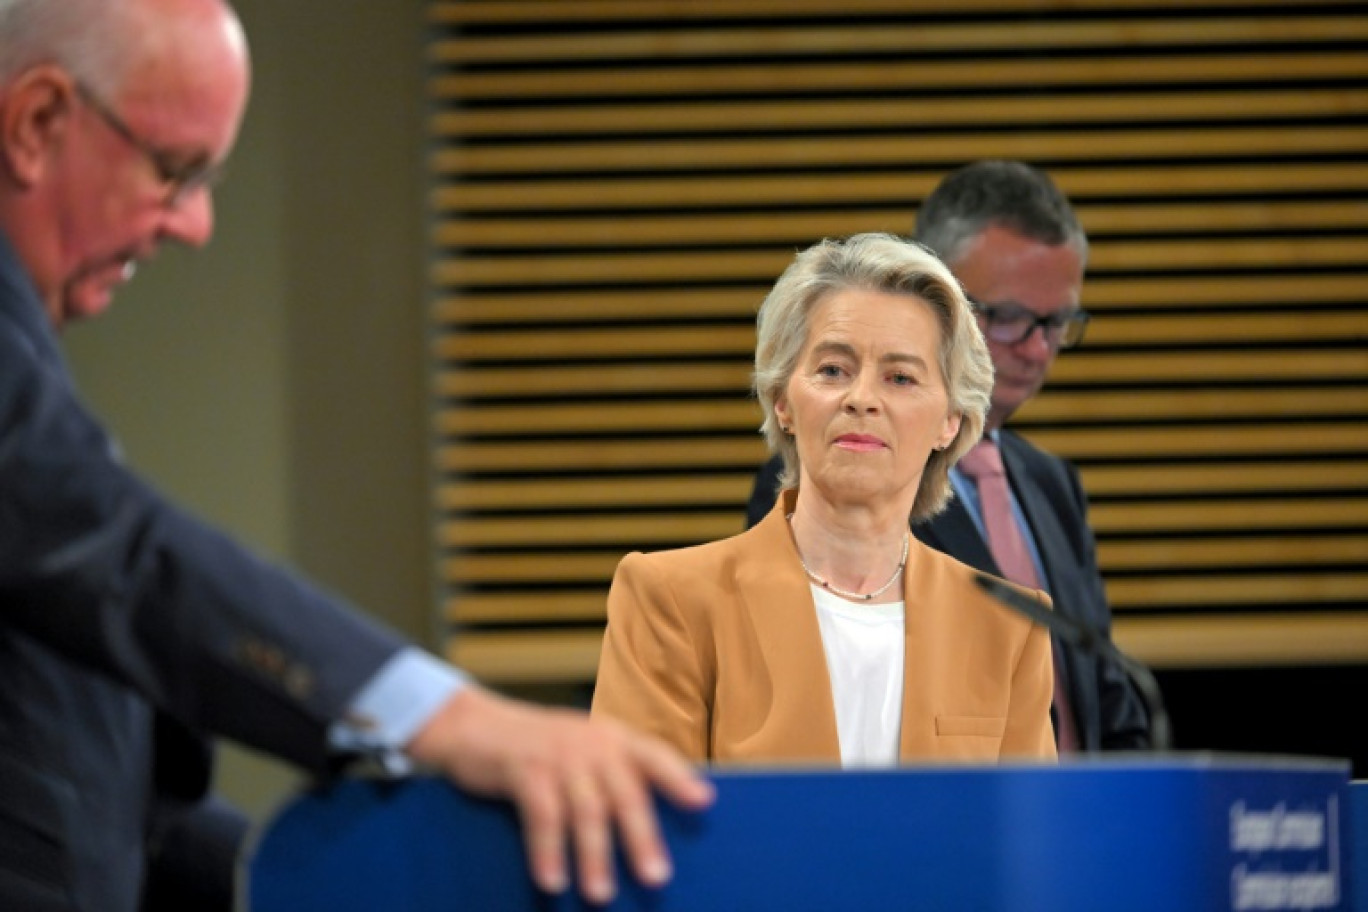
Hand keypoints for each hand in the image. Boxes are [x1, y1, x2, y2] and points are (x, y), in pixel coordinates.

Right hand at [405, 685, 713, 904]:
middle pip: (625, 794)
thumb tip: (648, 835)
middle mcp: (592, 743)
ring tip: (601, 894)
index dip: (679, 778)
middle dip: (641, 837)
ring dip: (594, 856)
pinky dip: (547, 852)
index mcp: (613, 738)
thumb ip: (613, 778)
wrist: (474, 725)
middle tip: (656, 877)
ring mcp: (558, 755)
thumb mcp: (581, 751)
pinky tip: (552, 881)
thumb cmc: (540, 750)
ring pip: (586, 811)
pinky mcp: (523, 769)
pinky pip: (542, 817)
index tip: (704, 802)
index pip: (655, 756)